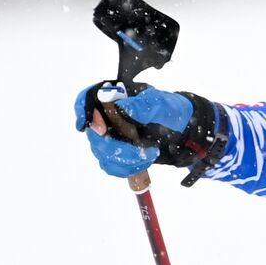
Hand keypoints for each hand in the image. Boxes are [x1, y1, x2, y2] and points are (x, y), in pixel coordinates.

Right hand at [73, 83, 227, 185]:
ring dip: (125, 158)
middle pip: (93, 131)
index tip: (89, 125)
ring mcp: (111, 135)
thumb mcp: (162, 105)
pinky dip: (127, 167)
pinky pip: (110, 165)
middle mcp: (108, 116)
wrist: (183, 130)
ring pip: (101, 152)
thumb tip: (122, 105)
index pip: (87, 98)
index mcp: (116, 97)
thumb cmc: (171, 111)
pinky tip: (144, 161)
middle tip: (138, 146)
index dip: (82, 110)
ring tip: (149, 153)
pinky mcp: (116, 153)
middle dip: (113, 144)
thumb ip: (143, 105)